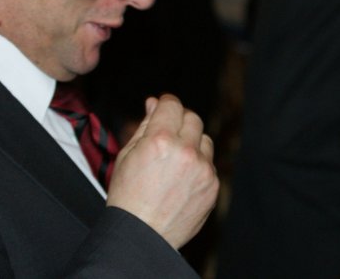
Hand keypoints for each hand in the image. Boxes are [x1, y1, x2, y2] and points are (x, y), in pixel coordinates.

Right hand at [106, 94, 218, 248]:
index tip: (164, 106)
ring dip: (192, 143)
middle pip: (192, 118)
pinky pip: (210, 164)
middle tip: (167, 133)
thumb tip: (155, 103)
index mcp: (160, 141)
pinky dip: (198, 166)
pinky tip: (181, 180)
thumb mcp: (127, 156)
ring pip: (205, 140)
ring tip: (173, 162)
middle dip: (180, 121)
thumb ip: (144, 126)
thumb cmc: (128, 196)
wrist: (141, 235)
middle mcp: (186, 152)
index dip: (166, 103)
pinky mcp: (213, 185)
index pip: (172, 105)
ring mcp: (203, 169)